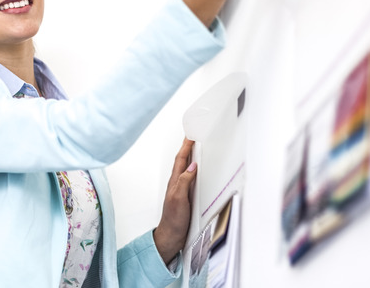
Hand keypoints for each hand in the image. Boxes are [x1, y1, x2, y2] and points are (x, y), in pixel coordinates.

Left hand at [153, 138, 197, 263]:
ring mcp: (182, 189)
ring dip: (190, 156)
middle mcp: (177, 183)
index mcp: (175, 181)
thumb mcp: (179, 199)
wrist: (171, 236)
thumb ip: (184, 181)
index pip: (181, 159)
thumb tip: (192, 165)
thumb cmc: (173, 220)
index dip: (186, 146)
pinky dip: (194, 169)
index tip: (191, 134)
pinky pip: (191, 177)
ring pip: (186, 168)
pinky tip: (199, 169)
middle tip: (193, 134)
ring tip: (196, 146)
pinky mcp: (186, 196)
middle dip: (188, 146)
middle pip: (183, 160)